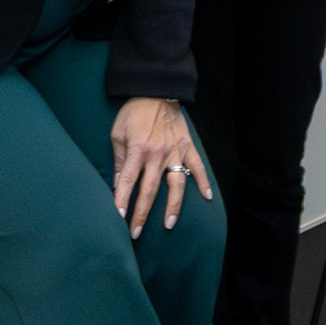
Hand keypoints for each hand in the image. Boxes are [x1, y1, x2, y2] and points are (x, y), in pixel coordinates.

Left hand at [111, 97, 211, 238]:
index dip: (122, 201)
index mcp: (138, 150)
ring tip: (168, 225)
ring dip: (172, 206)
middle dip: (142, 214)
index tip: (118, 218)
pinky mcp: (188, 146)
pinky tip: (207, 197)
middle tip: (135, 234)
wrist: (157, 90)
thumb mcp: (118, 132)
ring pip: (176, 184)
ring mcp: (175, 151)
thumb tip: (118, 182)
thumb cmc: (134, 112)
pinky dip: (203, 181)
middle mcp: (157, 153)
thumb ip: (118, 159)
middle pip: (150, 190)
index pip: (127, 181)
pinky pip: (197, 167)